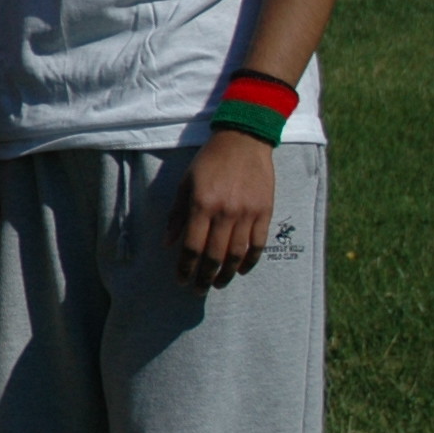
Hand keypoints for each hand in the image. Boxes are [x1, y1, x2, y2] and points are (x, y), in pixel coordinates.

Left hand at [171, 130, 274, 289]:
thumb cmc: (209, 162)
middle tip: (199, 290)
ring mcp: (248, 213)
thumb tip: (168, 243)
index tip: (182, 280)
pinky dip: (250, 260)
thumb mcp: (185, 183)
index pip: (192, 246)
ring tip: (218, 284)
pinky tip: (241, 270)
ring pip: (238, 254)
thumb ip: (177, 214)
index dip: (186, 267)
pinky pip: (259, 243)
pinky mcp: (265, 211)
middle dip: (205, 277)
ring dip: (227, 273)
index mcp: (202, 205)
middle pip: (214, 255)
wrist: (243, 141)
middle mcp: (225, 212)